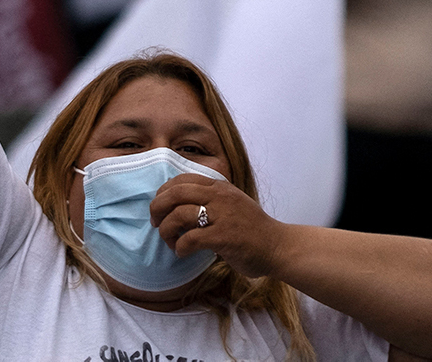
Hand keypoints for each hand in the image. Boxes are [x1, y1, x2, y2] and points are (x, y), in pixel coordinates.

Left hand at [150, 174, 287, 279]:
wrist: (277, 246)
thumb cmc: (251, 229)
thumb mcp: (231, 203)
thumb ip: (210, 199)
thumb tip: (176, 206)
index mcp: (220, 186)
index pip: (182, 179)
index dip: (164, 192)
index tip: (159, 207)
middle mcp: (220, 196)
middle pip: (176, 193)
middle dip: (157, 208)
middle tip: (155, 223)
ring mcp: (222, 215)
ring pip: (179, 215)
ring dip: (166, 230)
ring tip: (169, 241)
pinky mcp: (224, 236)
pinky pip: (190, 239)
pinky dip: (180, 247)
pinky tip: (182, 253)